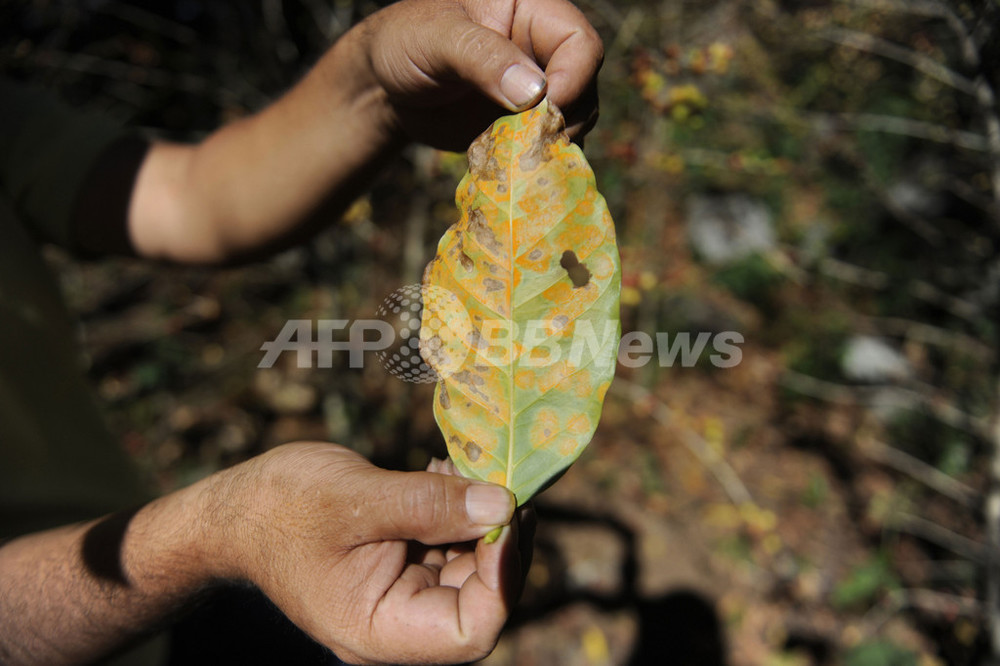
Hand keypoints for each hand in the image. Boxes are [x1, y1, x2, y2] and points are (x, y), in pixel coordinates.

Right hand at [205, 443, 533, 663]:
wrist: (235, 509)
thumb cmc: (281, 507)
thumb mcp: (357, 499)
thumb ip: (431, 505)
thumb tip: (504, 505)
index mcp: (379, 630)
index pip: (471, 631)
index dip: (503, 581)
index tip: (510, 519)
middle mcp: (396, 623)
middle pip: (480, 598)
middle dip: (499, 540)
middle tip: (503, 481)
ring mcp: (399, 596)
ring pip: (469, 568)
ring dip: (479, 519)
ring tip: (465, 469)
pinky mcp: (399, 568)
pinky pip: (446, 547)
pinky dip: (456, 512)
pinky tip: (444, 474)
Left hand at [354, 0, 602, 149]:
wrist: (384, 85)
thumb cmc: (404, 43)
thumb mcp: (437, 39)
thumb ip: (483, 58)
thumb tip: (534, 92)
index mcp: (531, 11)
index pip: (578, 43)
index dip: (574, 78)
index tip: (549, 110)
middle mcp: (541, 49)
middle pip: (584, 86)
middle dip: (564, 118)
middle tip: (533, 142)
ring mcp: (535, 89)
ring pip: (572, 121)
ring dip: (550, 144)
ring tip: (517, 156)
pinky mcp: (524, 124)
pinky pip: (545, 145)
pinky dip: (533, 160)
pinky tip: (510, 166)